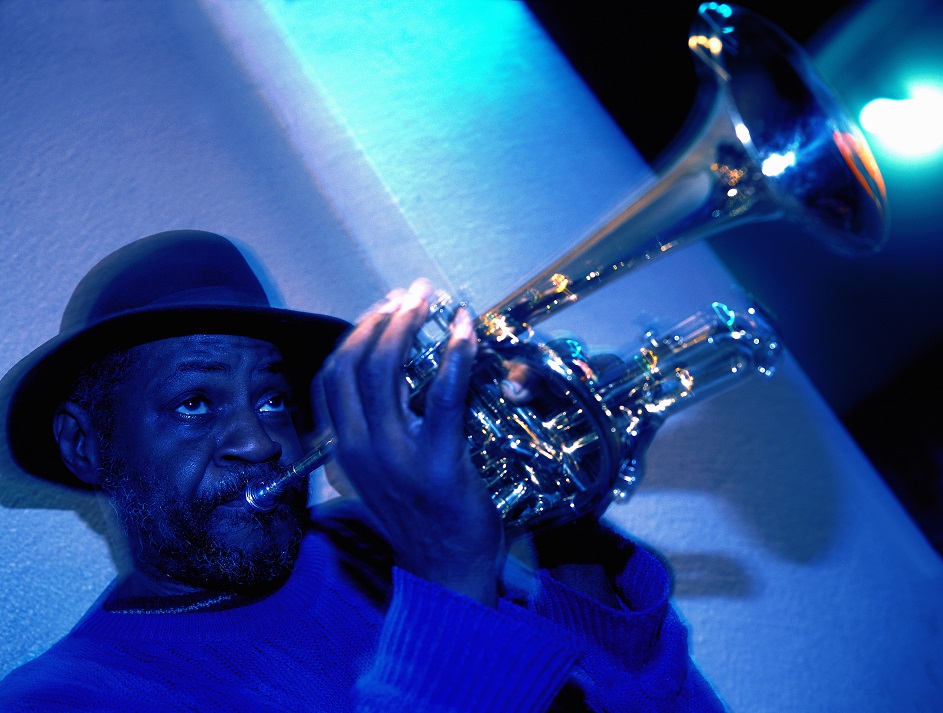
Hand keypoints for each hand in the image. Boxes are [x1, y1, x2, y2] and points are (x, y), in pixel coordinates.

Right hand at [315, 280, 504, 605]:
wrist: (446, 573)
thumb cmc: (421, 520)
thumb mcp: (380, 478)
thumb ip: (374, 436)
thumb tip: (390, 389)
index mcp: (343, 450)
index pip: (333, 377)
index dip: (356, 334)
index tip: (382, 310)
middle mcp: (359, 449)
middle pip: (356, 363)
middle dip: (382, 317)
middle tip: (411, 294)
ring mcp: (394, 456)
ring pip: (388, 371)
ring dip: (409, 325)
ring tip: (430, 300)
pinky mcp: (436, 462)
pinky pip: (441, 396)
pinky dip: (453, 356)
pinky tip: (464, 331)